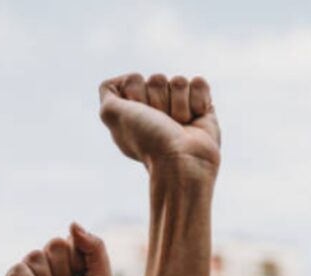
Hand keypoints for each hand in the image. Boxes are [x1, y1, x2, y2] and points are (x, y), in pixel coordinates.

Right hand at [3, 223, 111, 275]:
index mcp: (73, 262)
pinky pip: (19, 268)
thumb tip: (72, 223)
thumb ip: (95, 248)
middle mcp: (51, 266)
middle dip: (66, 272)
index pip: (73, 240)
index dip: (80, 262)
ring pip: (36, 255)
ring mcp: (30, 274)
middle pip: (55, 244)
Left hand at [99, 73, 220, 170]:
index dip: (137, 95)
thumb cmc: (148, 141)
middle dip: (160, 101)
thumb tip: (123, 81)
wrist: (182, 161)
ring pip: (179, 81)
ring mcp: (181, 107)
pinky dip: (198, 100)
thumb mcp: (112, 115)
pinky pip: (199, 84)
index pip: (134, 80)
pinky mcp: (203, 107)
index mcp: (136, 110)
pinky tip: (196, 118)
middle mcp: (158, 109)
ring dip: (179, 105)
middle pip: (157, 79)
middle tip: (164, 124)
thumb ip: (108, 93)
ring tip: (181, 126)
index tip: (141, 117)